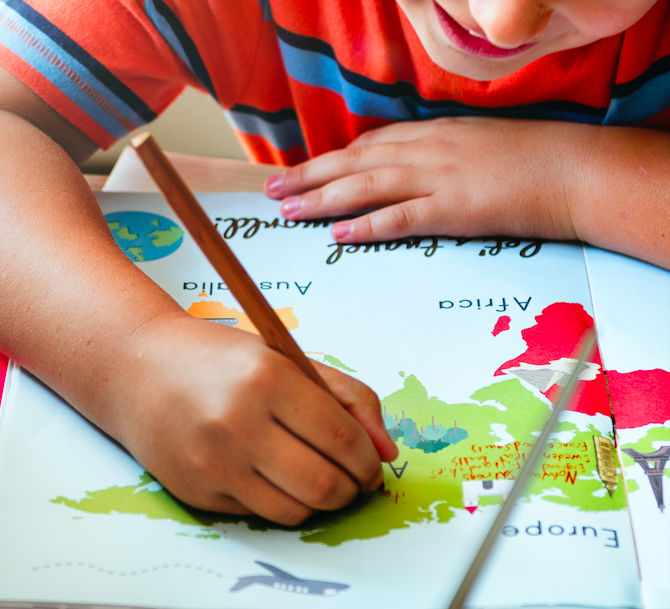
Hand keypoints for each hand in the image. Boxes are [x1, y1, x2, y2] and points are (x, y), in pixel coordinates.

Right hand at [107, 313, 397, 524]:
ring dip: (318, 502)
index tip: (371, 464)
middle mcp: (237, 424)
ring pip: (296, 510)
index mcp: (267, 379)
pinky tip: (266, 475)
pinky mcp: (196, 492)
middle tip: (350, 480)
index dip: (369, 460)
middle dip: (350, 489)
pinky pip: (259, 513)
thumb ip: (346, 398)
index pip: (343, 439)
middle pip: (324, 485)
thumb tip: (387, 453)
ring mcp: (213, 463)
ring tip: (312, 479)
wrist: (136, 370)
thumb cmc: (218, 362)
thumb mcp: (284, 359)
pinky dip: (276, 501)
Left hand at [264, 117, 592, 244]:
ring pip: (365, 186)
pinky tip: (338, 234)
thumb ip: (440, 154)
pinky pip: (401, 218)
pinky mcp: (454, 210)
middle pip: (353, 162)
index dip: (330, 160)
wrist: (577, 171)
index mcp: (433, 135)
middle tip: (272, 189)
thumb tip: (410, 169)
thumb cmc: (533, 161)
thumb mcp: (477, 145)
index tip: (302, 171)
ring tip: (288, 210)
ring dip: (321, 199)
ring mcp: (438, 179)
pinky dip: (366, 225)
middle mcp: (427, 151)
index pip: (369, 144)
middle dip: (308, 175)